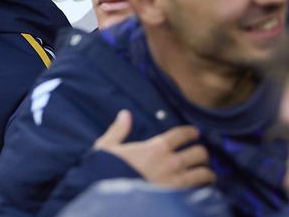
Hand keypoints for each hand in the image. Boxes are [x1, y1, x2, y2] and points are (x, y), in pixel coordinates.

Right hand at [93, 109, 215, 187]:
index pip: (182, 134)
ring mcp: (176, 182)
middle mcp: (171, 163)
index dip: (191, 132)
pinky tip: (199, 190)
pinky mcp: (178, 198)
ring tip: (206, 174)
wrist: (111, 197)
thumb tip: (125, 114)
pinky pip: (199, 192)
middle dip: (201, 153)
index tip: (194, 133)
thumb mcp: (106, 147)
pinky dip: (202, 189)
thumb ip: (118, 130)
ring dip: (206, 172)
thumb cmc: (106, 171)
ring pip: (205, 173)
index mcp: (156, 148)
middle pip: (199, 153)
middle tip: (199, 155)